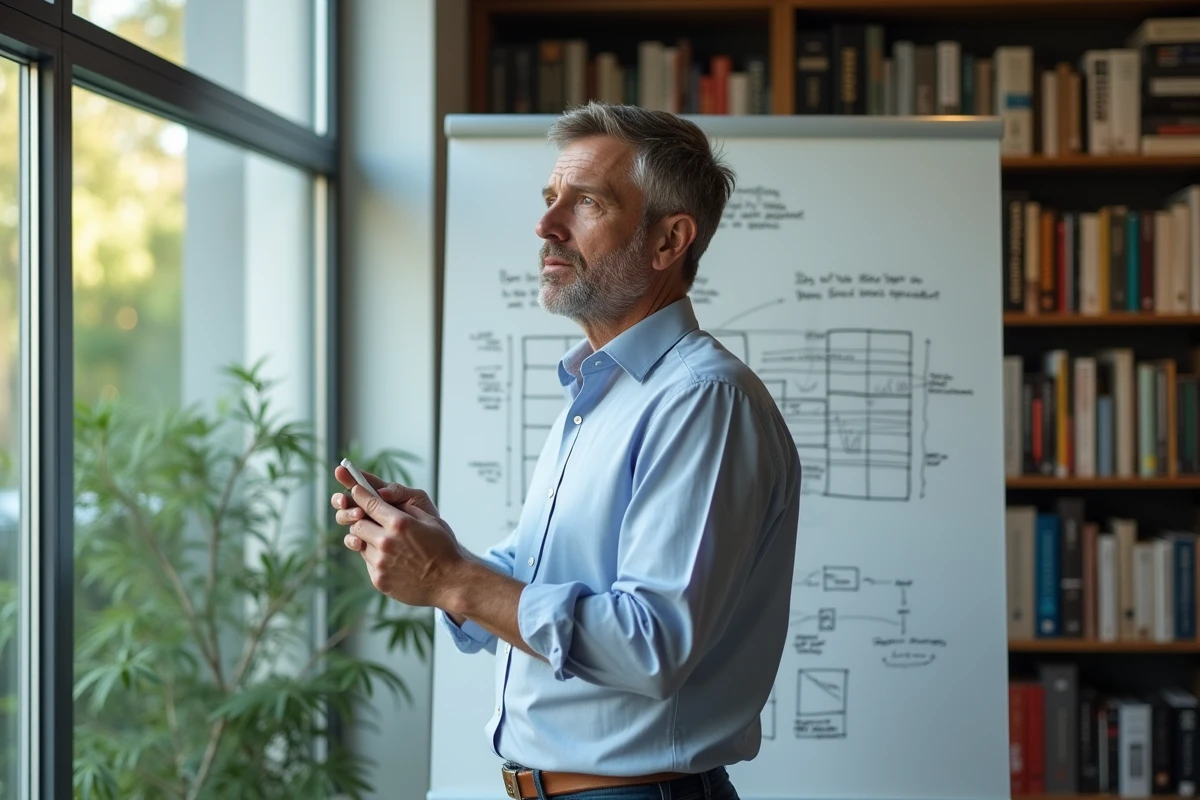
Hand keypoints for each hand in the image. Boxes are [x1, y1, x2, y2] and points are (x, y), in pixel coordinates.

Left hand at [330, 467, 463, 606]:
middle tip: (372, 522)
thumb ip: (407, 510)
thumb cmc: (444, 549)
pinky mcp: (379, 580)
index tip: (355, 490)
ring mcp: (381, 563)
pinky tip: (393, 560)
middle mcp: (386, 542)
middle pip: (358, 525)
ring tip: (388, 544)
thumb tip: (389, 502)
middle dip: (362, 521)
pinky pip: (368, 563)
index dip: (360, 495)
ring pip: (361, 545)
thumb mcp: (431, 521)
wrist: (450, 583)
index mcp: (400, 523)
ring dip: (370, 541)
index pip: (369, 504)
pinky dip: (376, 558)